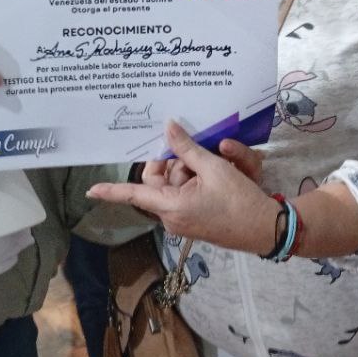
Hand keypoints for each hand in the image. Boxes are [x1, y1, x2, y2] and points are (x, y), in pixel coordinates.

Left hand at [88, 122, 277, 253]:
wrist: (266, 229)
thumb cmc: (240, 200)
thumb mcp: (214, 168)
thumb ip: (187, 148)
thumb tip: (168, 128)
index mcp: (171, 206)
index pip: (133, 194)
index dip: (111, 191)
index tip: (91, 190)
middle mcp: (171, 216)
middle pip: (156, 182)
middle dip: (171, 164)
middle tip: (193, 156)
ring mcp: (181, 221)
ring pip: (171, 186)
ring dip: (186, 172)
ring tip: (212, 167)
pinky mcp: (192, 221)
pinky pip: (182, 195)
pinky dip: (193, 183)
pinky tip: (213, 177)